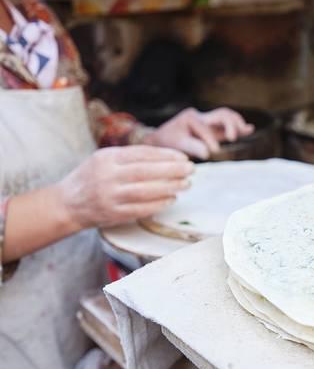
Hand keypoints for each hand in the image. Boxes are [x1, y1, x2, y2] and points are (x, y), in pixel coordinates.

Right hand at [56, 146, 192, 228]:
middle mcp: (107, 176)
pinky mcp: (112, 214)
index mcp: (106, 158)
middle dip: (172, 170)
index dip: (165, 156)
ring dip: (169, 187)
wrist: (67, 204)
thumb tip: (167, 157)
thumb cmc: (92, 177)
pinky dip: (159, 204)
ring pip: (145, 191)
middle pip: (146, 172)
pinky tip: (172, 199)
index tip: (183, 158)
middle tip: (191, 170)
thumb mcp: (105, 159)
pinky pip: (140, 209)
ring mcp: (109, 197)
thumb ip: (130, 157)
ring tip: (186, 184)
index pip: (141, 154)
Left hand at [143, 107, 253, 159]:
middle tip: (232, 137)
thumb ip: (192, 147)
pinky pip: (226, 124)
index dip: (209, 140)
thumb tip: (208, 153)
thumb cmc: (166, 142)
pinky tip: (249, 129)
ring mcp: (207, 121)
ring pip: (226, 116)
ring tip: (246, 130)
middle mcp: (201, 116)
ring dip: (236, 123)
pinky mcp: (211, 128)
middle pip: (221, 114)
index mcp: (190, 118)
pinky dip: (238, 126)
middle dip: (229, 124)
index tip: (212, 152)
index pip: (205, 128)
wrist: (159, 138)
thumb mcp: (176, 144)